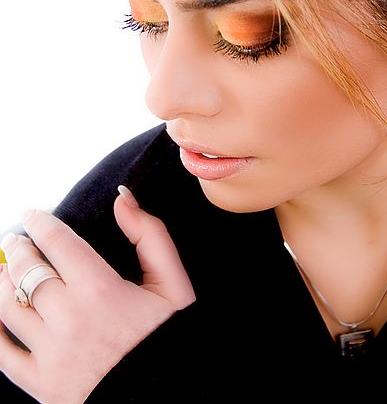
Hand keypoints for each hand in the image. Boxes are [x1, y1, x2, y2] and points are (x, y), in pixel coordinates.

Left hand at [0, 187, 194, 403]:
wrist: (166, 397)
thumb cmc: (170, 338)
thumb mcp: (173, 283)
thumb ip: (149, 234)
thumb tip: (122, 198)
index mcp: (100, 289)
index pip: (57, 242)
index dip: (40, 222)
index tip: (32, 213)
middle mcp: (68, 318)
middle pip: (27, 270)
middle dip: (18, 247)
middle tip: (16, 238)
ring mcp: (51, 353)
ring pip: (8, 305)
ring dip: (3, 280)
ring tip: (4, 268)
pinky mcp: (41, 384)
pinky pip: (2, 354)